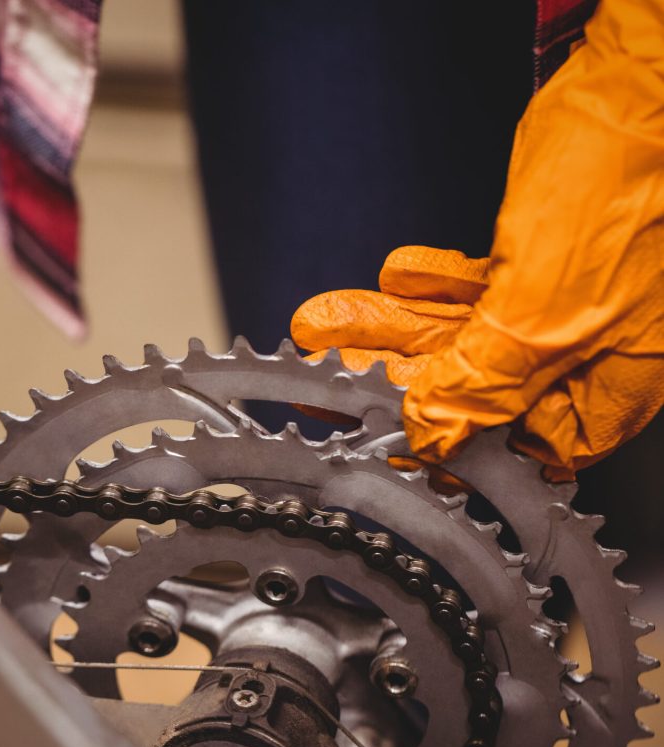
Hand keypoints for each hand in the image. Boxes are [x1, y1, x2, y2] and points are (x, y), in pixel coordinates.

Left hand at [292, 0, 663, 480]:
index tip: (392, 442)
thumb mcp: (543, 312)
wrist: (643, 84)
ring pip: (459, 329)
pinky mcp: (533, 260)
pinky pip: (467, 285)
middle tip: (335, 374)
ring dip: (389, 324)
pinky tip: (390, 277)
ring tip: (325, 325)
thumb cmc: (629, 191)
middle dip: (397, 377)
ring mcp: (556, 304)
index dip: (456, 450)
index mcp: (606, 382)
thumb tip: (435, 432)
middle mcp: (581, 350)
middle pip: (474, 384)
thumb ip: (487, 379)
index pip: (521, 447)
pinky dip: (425, 282)